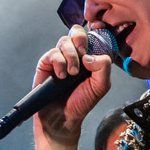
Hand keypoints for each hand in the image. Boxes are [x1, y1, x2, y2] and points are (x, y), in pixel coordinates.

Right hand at [31, 24, 112, 149]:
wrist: (63, 118)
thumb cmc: (81, 102)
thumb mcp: (101, 86)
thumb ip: (103, 68)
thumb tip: (89, 55)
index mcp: (89, 57)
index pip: (92, 36)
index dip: (93, 31)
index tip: (95, 39)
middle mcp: (74, 55)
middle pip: (76, 32)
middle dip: (80, 38)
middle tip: (83, 51)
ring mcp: (59, 58)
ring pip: (64, 41)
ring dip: (70, 55)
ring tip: (72, 73)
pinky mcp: (46, 64)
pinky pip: (52, 53)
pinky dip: (59, 62)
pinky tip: (61, 76)